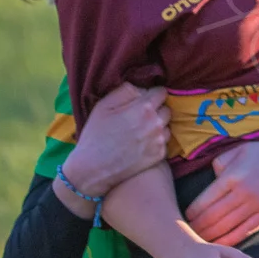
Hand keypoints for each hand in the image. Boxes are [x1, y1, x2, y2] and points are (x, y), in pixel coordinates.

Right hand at [62, 83, 168, 199]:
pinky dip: (156, 140)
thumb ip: (126, 90)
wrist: (92, 169)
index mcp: (144, 108)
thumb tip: (141, 88)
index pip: (161, 92)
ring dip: (158, 125)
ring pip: (167, 125)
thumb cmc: (95, 135)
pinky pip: (164, 141)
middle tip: (139, 117)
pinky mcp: (160, 155)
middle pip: (166, 108)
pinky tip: (141, 144)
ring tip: (140, 132)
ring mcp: (159, 140)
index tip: (143, 101)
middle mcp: (156, 123)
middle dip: (156, 110)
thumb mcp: (103, 106)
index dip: (152, 95)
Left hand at [184, 132, 258, 246]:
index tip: (185, 218)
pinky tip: (220, 244)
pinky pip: (245, 232)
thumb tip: (210, 179)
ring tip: (200, 242)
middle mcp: (243, 193)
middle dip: (197, 228)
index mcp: (233, 176)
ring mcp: (258, 205)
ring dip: (210, 237)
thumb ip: (221, 163)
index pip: (204, 202)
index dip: (192, 213)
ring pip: (226, 228)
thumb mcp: (241, 150)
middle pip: (212, 218)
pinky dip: (230, 240)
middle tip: (187, 235)